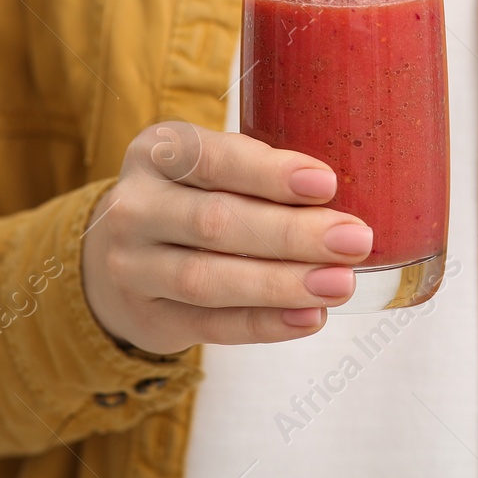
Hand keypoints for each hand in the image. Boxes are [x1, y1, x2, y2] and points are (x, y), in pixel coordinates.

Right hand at [80, 121, 371, 354]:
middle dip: (291, 234)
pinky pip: (211, 325)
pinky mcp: (148, 317)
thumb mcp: (208, 164)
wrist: (121, 252)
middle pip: (215, 223)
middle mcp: (134, 207)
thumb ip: (260, 170)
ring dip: (281, 284)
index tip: (326, 183)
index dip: (269, 173)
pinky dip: (264, 324)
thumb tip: (353, 193)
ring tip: (340, 283)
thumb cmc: (193, 195)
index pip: (212, 159)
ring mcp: (132, 267)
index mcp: (157, 151)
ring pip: (209, 279)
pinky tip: (309, 316)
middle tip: (355, 239)